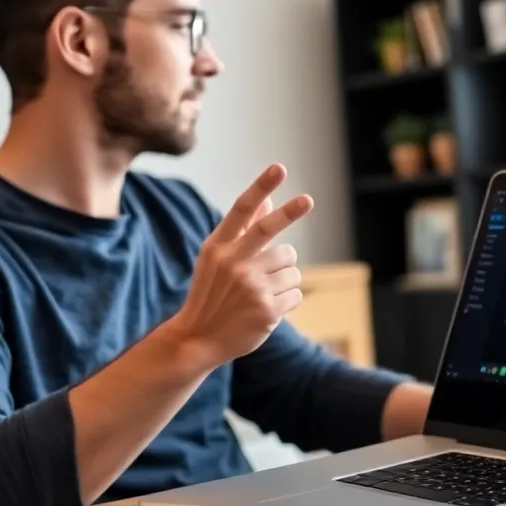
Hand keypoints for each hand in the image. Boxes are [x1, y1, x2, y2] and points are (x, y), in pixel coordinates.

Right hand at [167, 164, 313, 367]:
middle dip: (290, 212)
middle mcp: (233, 262)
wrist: (198, 338)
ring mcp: (250, 286)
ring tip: (264, 290)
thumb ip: (242, 230)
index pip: (242, 209)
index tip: (279, 167)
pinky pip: (296, 292)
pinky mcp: (266, 309)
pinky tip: (268, 307)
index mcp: (219, 246)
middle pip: (269, 230)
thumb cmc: (211, 292)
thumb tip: (267, 200)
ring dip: (286, 276)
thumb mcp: (217, 258)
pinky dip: (288, 298)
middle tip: (308, 200)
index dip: (261, 186)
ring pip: (292, 266)